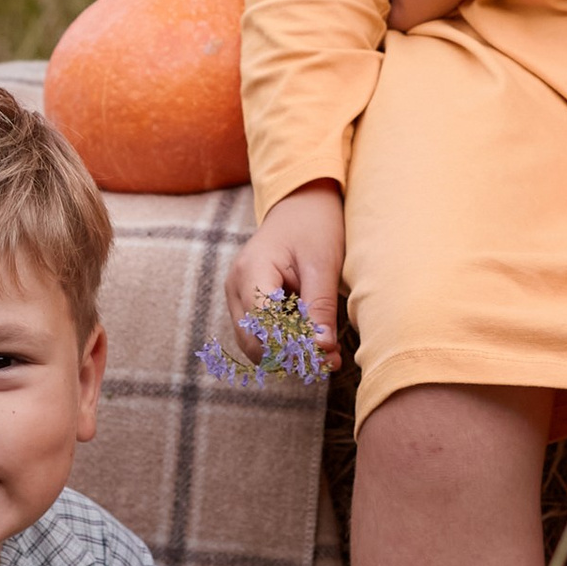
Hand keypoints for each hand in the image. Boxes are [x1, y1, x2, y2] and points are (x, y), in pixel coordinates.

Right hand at [223, 182, 343, 371]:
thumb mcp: (322, 264)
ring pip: (255, 343)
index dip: (292, 347)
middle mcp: (235, 286)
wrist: (301, 204)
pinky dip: (285, 342)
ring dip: (289, 354)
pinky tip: (315, 341)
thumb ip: (320, 306)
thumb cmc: (313, 227)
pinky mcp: (245, 300)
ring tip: (328, 354)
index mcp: (251, 271)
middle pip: (253, 342)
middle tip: (331, 361)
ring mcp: (236, 294)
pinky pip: (260, 332)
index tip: (327, 356)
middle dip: (291, 357)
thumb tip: (322, 348)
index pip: (263, 327)